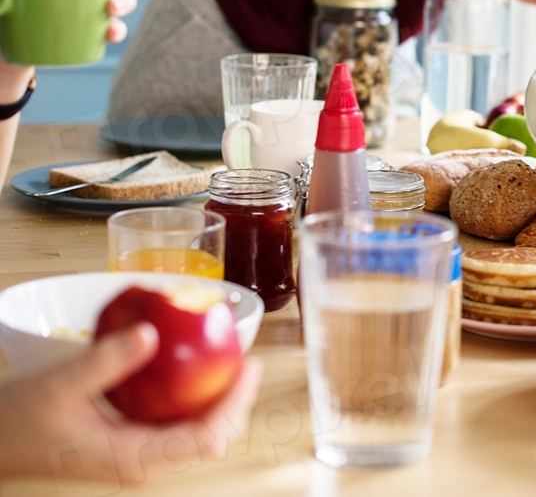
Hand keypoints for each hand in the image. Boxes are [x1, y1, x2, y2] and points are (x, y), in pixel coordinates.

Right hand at [0, 323, 262, 483]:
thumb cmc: (20, 417)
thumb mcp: (60, 384)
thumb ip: (105, 362)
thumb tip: (151, 334)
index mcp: (135, 457)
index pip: (207, 439)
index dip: (236, 402)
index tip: (250, 365)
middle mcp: (143, 463)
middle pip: (212, 438)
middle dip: (236, 400)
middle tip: (247, 358)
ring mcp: (139, 456)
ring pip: (198, 433)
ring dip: (218, 400)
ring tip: (230, 361)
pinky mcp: (132, 445)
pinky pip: (178, 426)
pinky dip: (194, 399)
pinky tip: (195, 370)